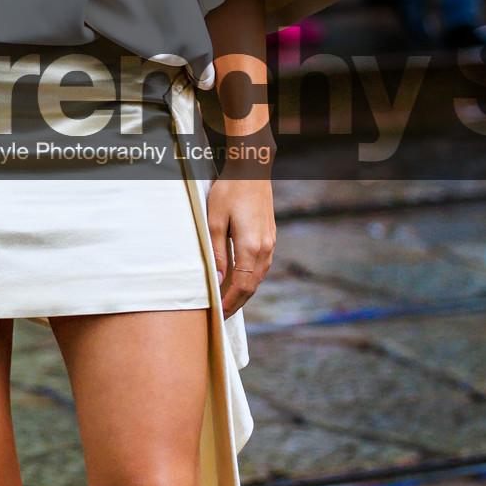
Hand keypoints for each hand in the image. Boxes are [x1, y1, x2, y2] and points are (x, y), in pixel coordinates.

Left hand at [207, 172, 274, 316]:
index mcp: (251, 247)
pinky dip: (250, 278)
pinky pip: (261, 266)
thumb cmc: (229, 192)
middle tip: (222, 314)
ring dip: (244, 292)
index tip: (219, 314)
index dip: (230, 303)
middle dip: (237, 302)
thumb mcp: (214, 222)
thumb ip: (218, 253)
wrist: (252, 171)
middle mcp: (265, 249)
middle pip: (252, 286)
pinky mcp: (270, 237)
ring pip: (258, 277)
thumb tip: (219, 279)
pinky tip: (238, 280)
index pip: (242, 286)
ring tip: (227, 301)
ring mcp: (271, 243)